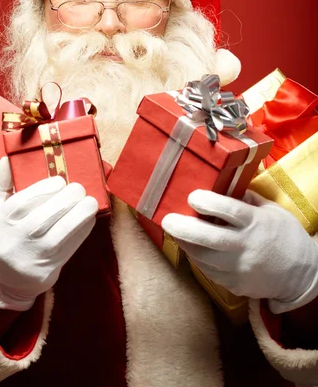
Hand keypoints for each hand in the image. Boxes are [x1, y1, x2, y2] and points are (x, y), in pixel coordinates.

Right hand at [0, 157, 97, 310]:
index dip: (45, 189)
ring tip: (90, 202)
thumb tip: (7, 159)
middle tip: (79, 188)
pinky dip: (82, 231)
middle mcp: (12, 241)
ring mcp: (30, 258)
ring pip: (59, 234)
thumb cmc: (4, 235)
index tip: (60, 180)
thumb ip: (1, 184)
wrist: (6, 280)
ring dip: (80, 215)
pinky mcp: (46, 271)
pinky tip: (89, 219)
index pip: (21, 202)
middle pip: (42, 218)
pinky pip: (69, 248)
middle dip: (67, 200)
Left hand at [162, 189, 317, 312]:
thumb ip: (246, 199)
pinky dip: (197, 259)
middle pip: (210, 239)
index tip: (192, 196)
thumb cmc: (285, 235)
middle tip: (167, 220)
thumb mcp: (272, 210)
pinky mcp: (235, 285)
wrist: (302, 274)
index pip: (230, 211)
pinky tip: (192, 248)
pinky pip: (209, 272)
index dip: (208, 202)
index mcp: (257, 223)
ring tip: (174, 232)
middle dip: (184, 228)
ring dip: (185, 244)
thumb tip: (221, 184)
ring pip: (204, 259)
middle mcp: (246, 247)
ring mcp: (240, 269)